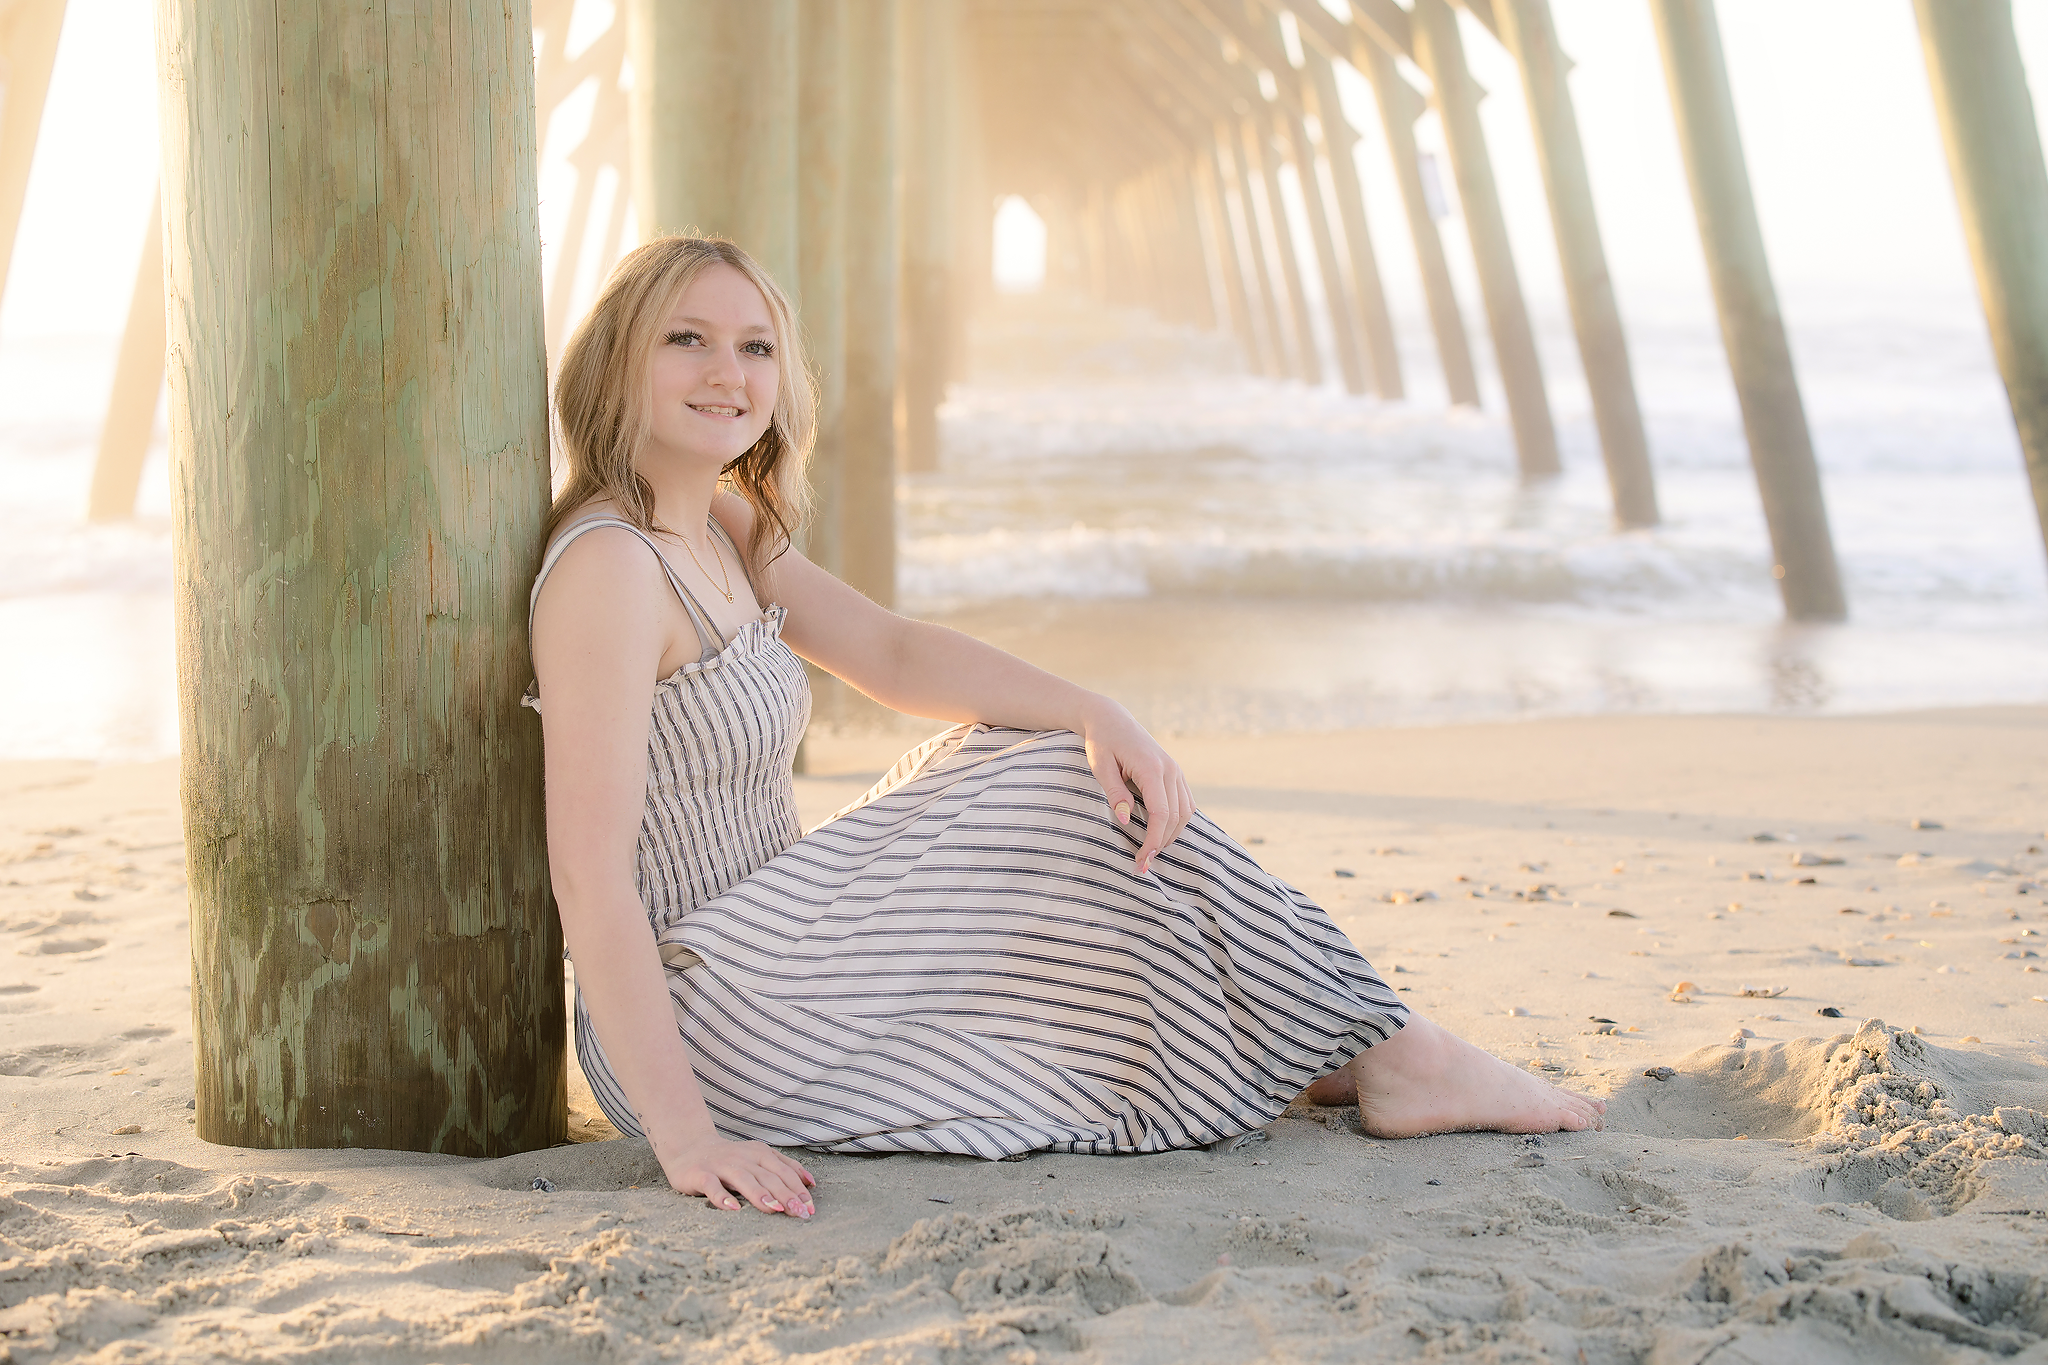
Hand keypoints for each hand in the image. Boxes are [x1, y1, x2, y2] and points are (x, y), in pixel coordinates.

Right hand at [659, 1133, 815, 1217]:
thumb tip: (810, 1183)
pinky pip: (713, 1186)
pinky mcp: (701, 1174)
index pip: (784, 1171)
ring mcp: (722, 1165)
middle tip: (799, 1213)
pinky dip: (723, 1197)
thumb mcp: (759, 1158)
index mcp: (760, 1153)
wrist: (689, 1148)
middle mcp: (743, 1158)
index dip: (798, 1188)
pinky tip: (733, 1208)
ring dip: (760, 1194)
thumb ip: (784, 1167)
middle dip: (786, 1195)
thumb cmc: (730, 1159)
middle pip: (768, 1176)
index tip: (810, 1208)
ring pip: (744, 1179)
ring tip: (774, 1209)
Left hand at [1078, 697, 1194, 875]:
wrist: (1111, 719)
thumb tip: (1126, 821)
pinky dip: (1177, 822)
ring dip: (1171, 835)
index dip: (1153, 841)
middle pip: (1175, 817)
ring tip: (1151, 852)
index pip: (1161, 813)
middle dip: (1161, 844)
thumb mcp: (1100, 766)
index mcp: (1152, 767)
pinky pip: (1185, 803)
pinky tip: (1161, 834)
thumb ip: (1115, 793)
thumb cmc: (1102, 742)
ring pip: (1185, 812)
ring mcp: (1176, 770)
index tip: (1141, 860)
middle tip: (1142, 865)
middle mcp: (1170, 769)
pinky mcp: (1175, 773)